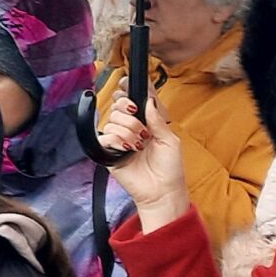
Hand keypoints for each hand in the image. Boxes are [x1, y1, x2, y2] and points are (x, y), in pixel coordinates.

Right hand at [99, 94, 192, 228]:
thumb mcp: (170, 140)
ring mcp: (119, 138)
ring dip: (129, 132)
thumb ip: (157, 119)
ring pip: (113, 119)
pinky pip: (105, 136)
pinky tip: (128, 149)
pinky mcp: (109, 151)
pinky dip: (118, 141)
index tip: (128, 85)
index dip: (130, 88)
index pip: (134, 97)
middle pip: (118, 103)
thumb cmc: (170, 168)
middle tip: (142, 127)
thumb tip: (148, 100)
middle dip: (130, 112)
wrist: (161, 191)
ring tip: (139, 145)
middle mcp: (131, 126)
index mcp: (147, 121)